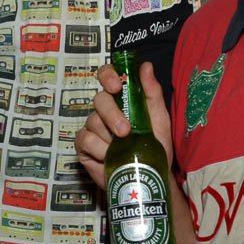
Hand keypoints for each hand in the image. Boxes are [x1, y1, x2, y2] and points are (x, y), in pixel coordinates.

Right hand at [75, 62, 173, 188]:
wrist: (150, 176)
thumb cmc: (155, 146)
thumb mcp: (159, 118)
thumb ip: (152, 92)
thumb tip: (145, 66)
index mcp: (122, 99)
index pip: (107, 76)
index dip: (108, 75)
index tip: (116, 86)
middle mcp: (105, 110)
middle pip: (99, 100)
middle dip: (112, 114)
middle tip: (125, 131)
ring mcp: (92, 127)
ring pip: (93, 121)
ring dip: (110, 136)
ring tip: (123, 148)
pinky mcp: (84, 146)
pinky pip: (85, 139)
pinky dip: (99, 149)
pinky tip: (109, 156)